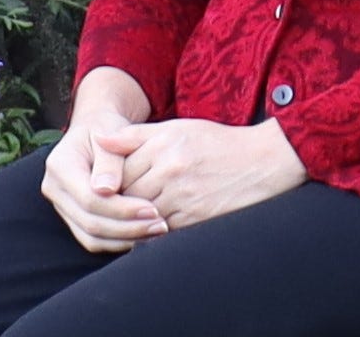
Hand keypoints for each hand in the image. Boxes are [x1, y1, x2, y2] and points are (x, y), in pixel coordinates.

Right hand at [41, 69, 165, 253]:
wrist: (96, 130)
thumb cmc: (106, 127)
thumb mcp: (110, 131)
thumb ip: (109, 160)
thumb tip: (107, 190)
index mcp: (60, 165)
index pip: (90, 199)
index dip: (122, 209)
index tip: (153, 210)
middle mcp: (54, 189)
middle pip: (90, 222)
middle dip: (127, 227)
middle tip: (160, 225)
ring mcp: (61, 206)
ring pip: (91, 236)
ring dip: (125, 238)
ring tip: (156, 232)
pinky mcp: (72, 218)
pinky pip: (93, 238)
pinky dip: (118, 241)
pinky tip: (143, 236)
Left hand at [96, 117, 306, 230]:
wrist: (261, 163)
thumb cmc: (216, 143)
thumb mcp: (177, 128)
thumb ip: (135, 135)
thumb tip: (98, 137)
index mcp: (165, 143)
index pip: (120, 168)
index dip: (111, 179)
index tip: (110, 184)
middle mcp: (171, 169)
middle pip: (127, 193)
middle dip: (118, 201)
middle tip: (112, 204)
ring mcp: (183, 196)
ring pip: (141, 214)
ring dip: (132, 219)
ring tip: (130, 217)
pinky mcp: (194, 220)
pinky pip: (160, 232)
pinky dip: (151, 232)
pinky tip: (150, 227)